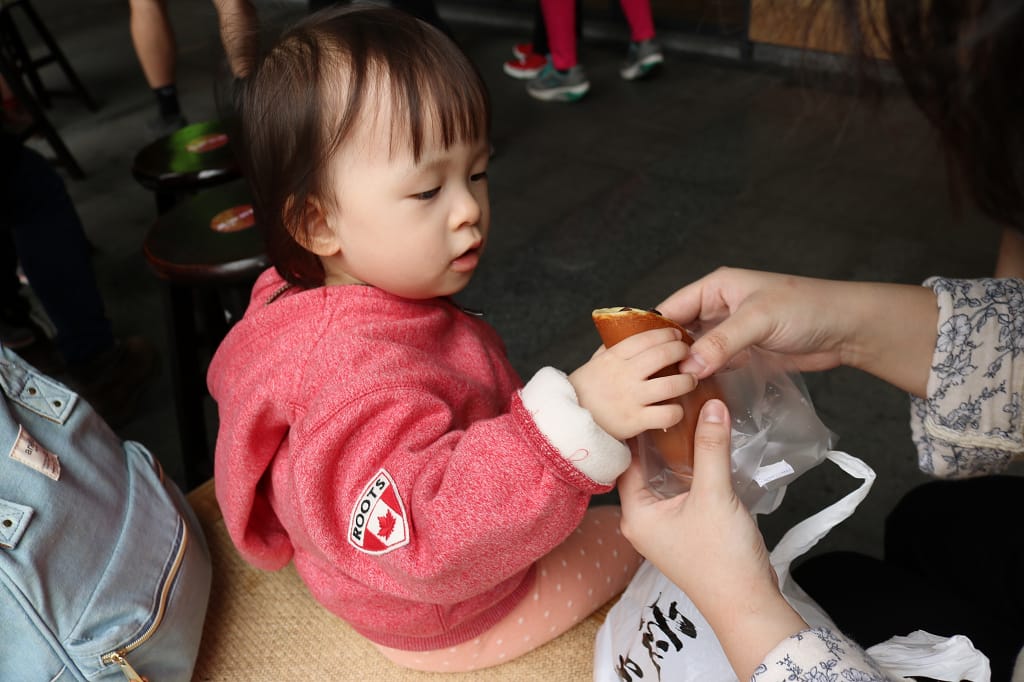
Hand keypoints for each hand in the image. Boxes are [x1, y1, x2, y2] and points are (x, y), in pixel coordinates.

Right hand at [568, 327, 693, 440]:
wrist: (567, 424)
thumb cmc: (582, 393)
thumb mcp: (593, 364)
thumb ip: (611, 349)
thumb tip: (626, 332)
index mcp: (613, 357)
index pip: (646, 337)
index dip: (666, 333)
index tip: (676, 335)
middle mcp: (624, 374)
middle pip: (664, 355)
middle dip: (681, 351)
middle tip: (687, 355)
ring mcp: (631, 398)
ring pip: (672, 384)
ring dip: (687, 381)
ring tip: (689, 381)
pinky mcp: (635, 421)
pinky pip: (668, 414)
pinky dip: (677, 411)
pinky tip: (676, 409)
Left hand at [618, 399, 806, 679]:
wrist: (747, 603)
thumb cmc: (721, 558)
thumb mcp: (715, 494)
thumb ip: (711, 447)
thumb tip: (712, 405)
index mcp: (635, 513)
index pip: (625, 460)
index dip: (637, 428)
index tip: (648, 399)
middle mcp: (642, 520)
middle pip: (644, 467)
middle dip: (658, 437)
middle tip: (669, 401)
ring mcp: (664, 527)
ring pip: (664, 478)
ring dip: (676, 453)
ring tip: (687, 415)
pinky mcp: (685, 530)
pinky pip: (681, 490)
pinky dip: (690, 470)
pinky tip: (704, 448)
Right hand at [656, 267, 936, 396]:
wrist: (846, 328)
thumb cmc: (805, 309)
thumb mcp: (758, 320)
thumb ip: (722, 342)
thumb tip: (688, 368)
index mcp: (715, 288)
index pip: (671, 309)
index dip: (653, 332)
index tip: (635, 359)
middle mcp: (717, 308)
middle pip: (679, 332)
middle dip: (666, 355)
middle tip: (646, 383)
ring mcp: (730, 333)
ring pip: (695, 352)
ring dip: (684, 370)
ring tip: (663, 393)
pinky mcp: (743, 354)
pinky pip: (714, 366)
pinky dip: (703, 378)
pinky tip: (690, 396)